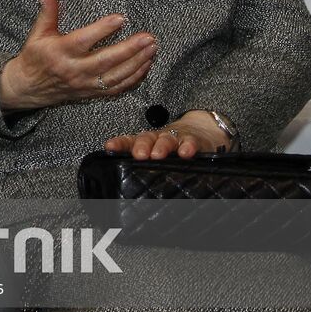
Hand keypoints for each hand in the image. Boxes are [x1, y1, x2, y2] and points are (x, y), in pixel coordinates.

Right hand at [0, 0, 157, 110]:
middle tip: (148, 37)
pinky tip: (145, 66)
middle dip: (130, 49)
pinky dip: (134, 78)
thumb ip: (47, 14)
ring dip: (137, 63)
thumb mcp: (37, 34)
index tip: (120, 18)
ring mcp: (85, 84)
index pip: (84, 40)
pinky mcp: (91, 93)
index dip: (102, 30)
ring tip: (152, 48)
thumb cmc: (35, 58)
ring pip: (116, 76)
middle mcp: (75, 70)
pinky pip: (117, 88)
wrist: (28, 88)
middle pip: (106, 60)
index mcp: (61, 52)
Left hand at [104, 110, 230, 159]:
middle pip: (147, 138)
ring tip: (157, 155)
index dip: (119, 144)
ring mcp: (176, 138)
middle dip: (141, 146)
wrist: (200, 129)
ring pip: (166, 139)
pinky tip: (185, 153)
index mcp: (146, 141)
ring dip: (161, 146)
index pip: (129, 141)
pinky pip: (190, 142)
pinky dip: (188, 146)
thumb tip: (124, 182)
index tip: (110, 147)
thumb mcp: (156, 154)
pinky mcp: (194, 140)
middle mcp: (158, 138)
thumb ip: (142, 166)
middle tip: (138, 155)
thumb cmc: (172, 146)